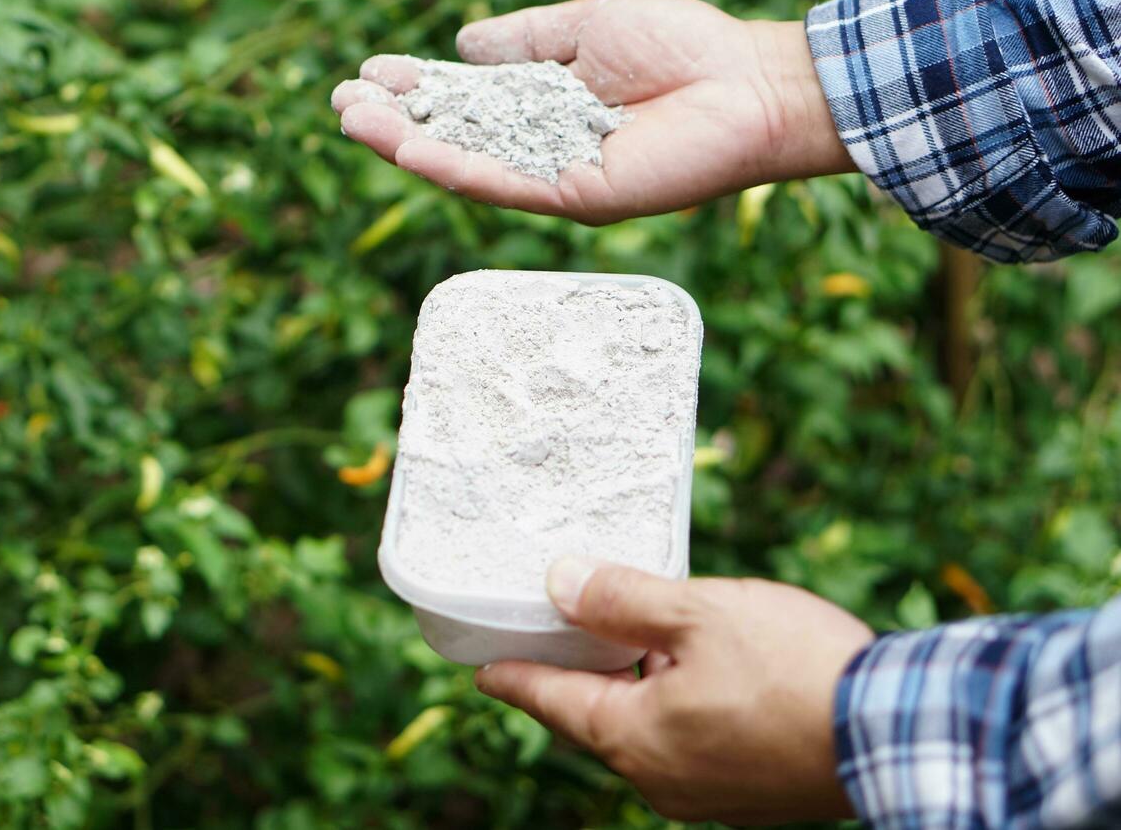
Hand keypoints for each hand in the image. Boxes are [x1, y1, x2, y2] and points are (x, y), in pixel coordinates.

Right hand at [331, 0, 850, 223]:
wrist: (745, 83)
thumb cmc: (679, 47)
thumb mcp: (584, 28)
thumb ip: (524, 39)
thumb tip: (464, 43)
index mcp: (543, 100)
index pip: (464, 96)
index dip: (416, 85)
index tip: (370, 72)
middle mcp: (541, 142)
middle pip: (454, 135)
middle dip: (396, 120)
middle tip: (342, 103)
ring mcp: (555, 173)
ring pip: (468, 164)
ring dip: (409, 146)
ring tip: (358, 125)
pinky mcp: (575, 197)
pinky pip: (507, 185)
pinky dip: (458, 169)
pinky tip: (415, 150)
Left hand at [475, 558, 873, 824]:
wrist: (894, 732)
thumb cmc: (793, 669)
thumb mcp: (698, 614)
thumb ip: (621, 599)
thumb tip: (559, 583)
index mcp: (633, 738)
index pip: (550, 702)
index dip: (514, 676)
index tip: (483, 668)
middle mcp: (659, 778)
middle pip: (594, 720)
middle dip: (574, 677)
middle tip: (553, 638)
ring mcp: (705, 794)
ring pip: (643, 734)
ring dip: (629, 688)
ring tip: (624, 641)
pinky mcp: (745, 792)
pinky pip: (686, 746)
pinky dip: (671, 708)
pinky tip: (690, 673)